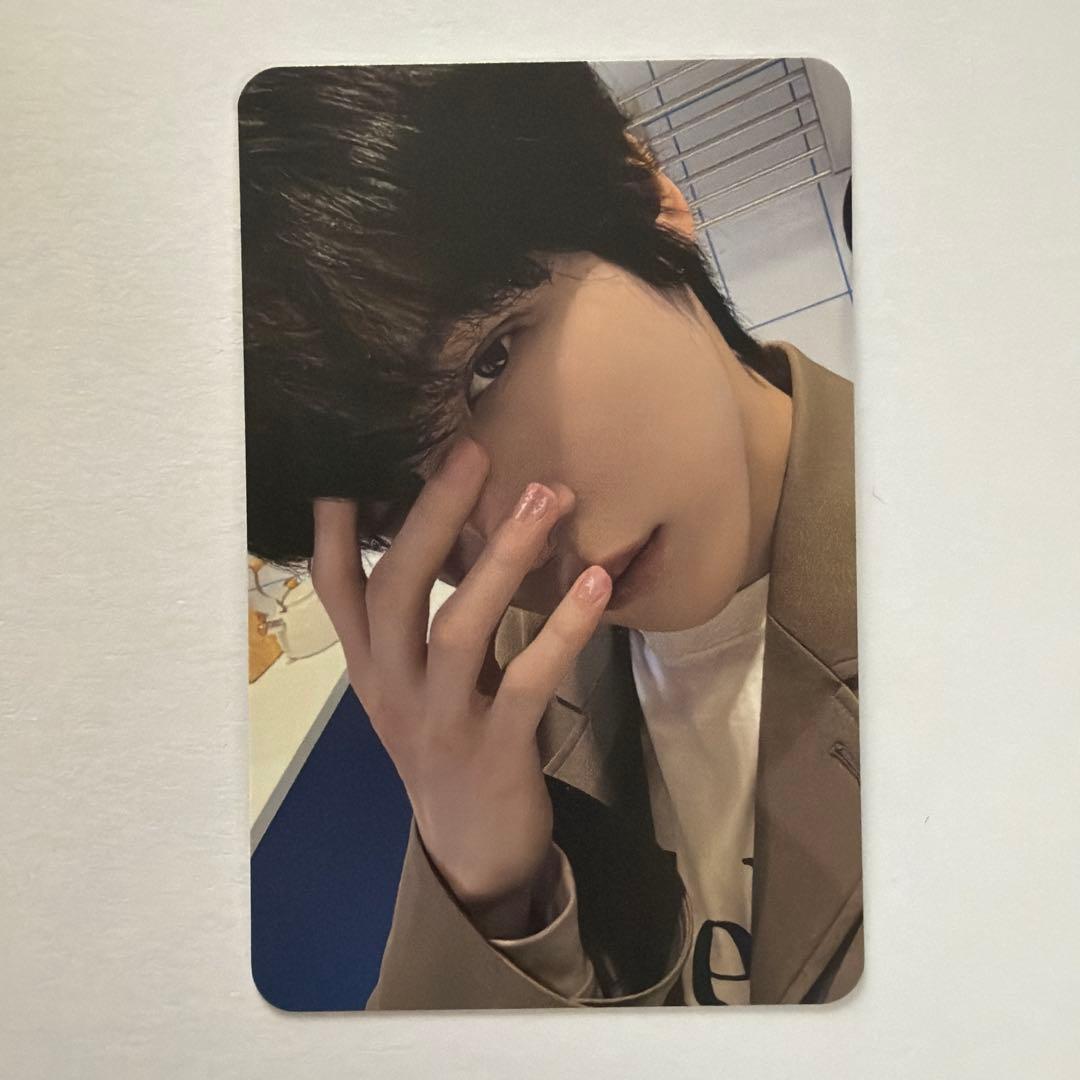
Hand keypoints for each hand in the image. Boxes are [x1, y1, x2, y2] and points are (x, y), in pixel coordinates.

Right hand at [310, 437, 611, 936]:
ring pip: (457, 630)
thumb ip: (421, 614)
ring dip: (502, 560)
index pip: (334, 585)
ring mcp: (437, 721)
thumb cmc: (446, 742)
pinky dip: (560, 632)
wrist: (469, 851)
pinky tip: (594, 585)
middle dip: (432, 517)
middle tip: (474, 450)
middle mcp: (390, 686)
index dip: (337, 523)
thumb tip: (451, 522)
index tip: (356, 453)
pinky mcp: (491, 752)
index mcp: (369, 664)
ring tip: (546, 496)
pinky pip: (525, 683)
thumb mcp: (416, 678)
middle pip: (397, 591)